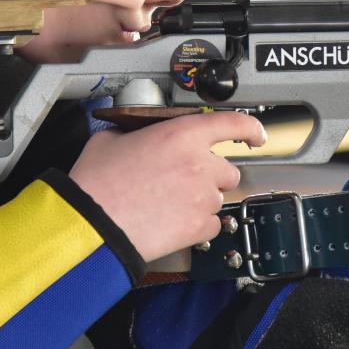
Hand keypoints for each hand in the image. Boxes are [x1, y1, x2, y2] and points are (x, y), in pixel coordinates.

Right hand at [70, 112, 265, 261]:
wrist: (92, 224)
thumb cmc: (97, 184)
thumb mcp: (111, 139)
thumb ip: (134, 133)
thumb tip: (135, 137)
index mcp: (181, 135)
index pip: (232, 123)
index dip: (250, 127)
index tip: (256, 135)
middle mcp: (200, 163)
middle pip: (227, 169)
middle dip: (211, 175)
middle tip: (183, 182)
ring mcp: (203, 196)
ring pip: (219, 198)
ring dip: (202, 200)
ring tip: (170, 204)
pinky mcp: (199, 226)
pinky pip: (212, 224)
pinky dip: (198, 225)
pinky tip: (173, 221)